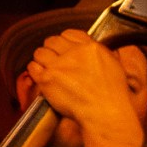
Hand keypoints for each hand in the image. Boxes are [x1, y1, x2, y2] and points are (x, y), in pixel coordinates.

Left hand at [28, 31, 146, 143]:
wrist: (105, 113)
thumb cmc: (112, 95)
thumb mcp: (113, 65)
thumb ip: (99, 54)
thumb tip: (87, 49)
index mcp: (92, 48)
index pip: (69, 34)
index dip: (65, 41)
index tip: (64, 49)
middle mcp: (74, 53)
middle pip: (52, 41)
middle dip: (52, 49)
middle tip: (54, 60)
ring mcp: (59, 65)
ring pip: (40, 52)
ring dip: (42, 60)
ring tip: (48, 69)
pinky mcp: (47, 79)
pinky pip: (32, 67)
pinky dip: (35, 71)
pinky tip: (42, 77)